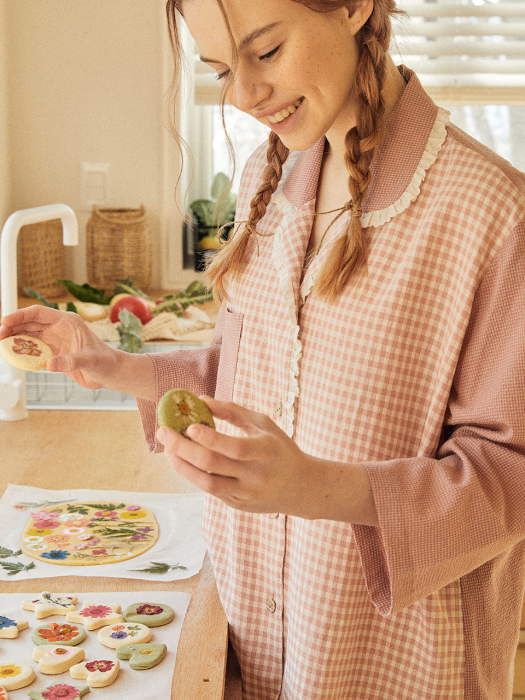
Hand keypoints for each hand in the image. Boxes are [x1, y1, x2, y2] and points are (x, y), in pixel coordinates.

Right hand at [0, 305, 118, 389]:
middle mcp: (59, 329)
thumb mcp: (89, 361)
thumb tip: (50, 364)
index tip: (5, 322)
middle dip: (12, 328)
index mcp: (67, 322)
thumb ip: (70, 362)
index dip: (20, 315)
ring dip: (14, 340)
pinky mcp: (54, 354)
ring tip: (0, 345)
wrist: (111, 374)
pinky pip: (33, 351)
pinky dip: (22, 352)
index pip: (39, 313)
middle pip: (29, 324)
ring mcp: (55, 341)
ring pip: (29, 337)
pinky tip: (11, 355)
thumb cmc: (105, 362)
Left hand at [156, 396, 378, 523]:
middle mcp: (256, 475)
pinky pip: (211, 491)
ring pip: (207, 483)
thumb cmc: (280, 449)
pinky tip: (182, 462)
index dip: (210, 438)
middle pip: (214, 464)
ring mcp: (247, 494)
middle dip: (184, 448)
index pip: (234, 447)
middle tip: (164, 433)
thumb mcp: (264, 425)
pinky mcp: (239, 505)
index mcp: (266, 451)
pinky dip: (193, 476)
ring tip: (168, 451)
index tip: (189, 425)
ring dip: (182, 466)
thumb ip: (233, 411)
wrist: (303, 487)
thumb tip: (201, 399)